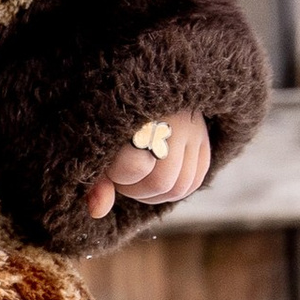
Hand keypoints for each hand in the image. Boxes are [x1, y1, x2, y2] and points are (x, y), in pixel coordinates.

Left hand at [84, 116, 211, 218]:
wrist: (144, 87)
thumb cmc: (113, 121)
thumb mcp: (98, 146)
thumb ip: (97, 180)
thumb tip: (98, 211)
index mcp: (137, 115)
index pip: (134, 166)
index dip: (120, 179)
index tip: (111, 170)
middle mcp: (170, 120)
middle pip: (161, 182)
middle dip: (137, 191)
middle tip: (123, 178)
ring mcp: (191, 128)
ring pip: (180, 186)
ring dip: (155, 195)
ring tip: (138, 180)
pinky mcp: (203, 136)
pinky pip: (195, 180)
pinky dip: (175, 190)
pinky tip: (158, 182)